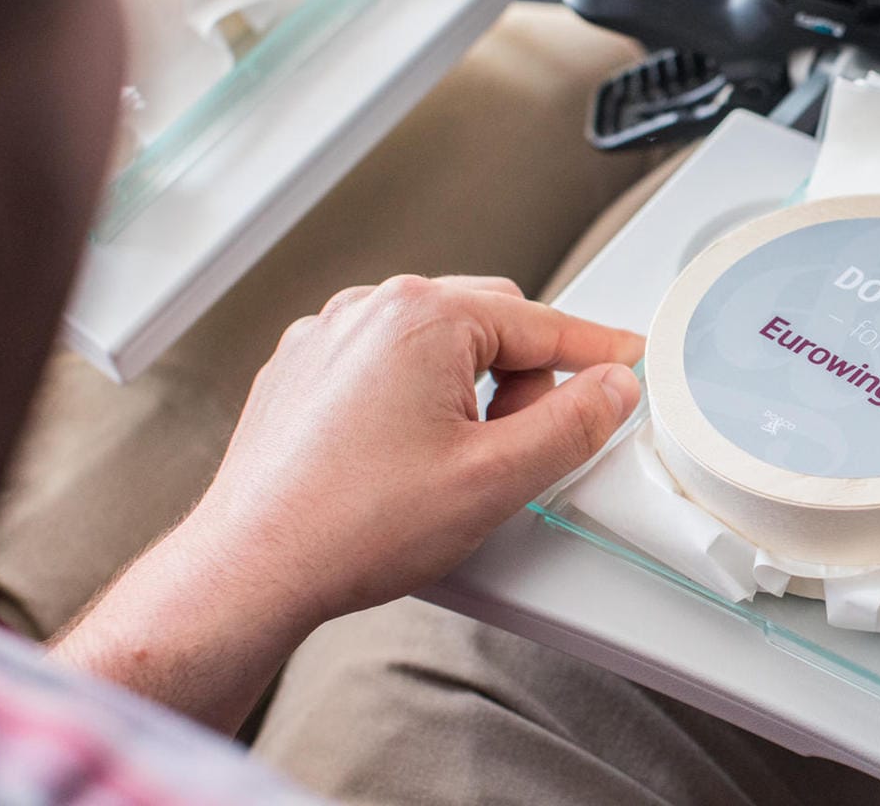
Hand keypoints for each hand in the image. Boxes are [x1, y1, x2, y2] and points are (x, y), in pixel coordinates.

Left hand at [54, 275, 641, 729]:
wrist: (252, 569)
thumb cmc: (354, 526)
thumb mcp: (497, 479)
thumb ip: (574, 424)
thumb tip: (612, 387)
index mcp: (423, 317)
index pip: (543, 324)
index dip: (596, 351)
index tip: (627, 360)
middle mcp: (369, 310)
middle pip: (490, 321)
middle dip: (523, 375)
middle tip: (524, 444)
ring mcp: (327, 336)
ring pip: (436, 340)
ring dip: (467, 385)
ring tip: (454, 461)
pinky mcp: (300, 370)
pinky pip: (384, 360)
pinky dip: (414, 394)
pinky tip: (406, 457)